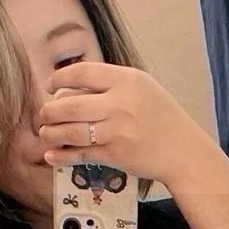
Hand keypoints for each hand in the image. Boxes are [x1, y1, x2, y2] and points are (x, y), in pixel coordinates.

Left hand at [37, 62, 212, 191]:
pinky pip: (80, 154)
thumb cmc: (162, 118)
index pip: (81, 72)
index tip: (51, 86)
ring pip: (71, 131)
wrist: (183, 151)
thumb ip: (112, 83)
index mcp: (126, 80)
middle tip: (44, 115)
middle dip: (49, 111)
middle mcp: (119, 103)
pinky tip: (52, 155)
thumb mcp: (142, 88)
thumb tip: (74, 85)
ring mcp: (116, 130)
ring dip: (52, 133)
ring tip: (45, 133)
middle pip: (69, 104)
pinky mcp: (115, 155)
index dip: (59, 78)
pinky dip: (62, 156)